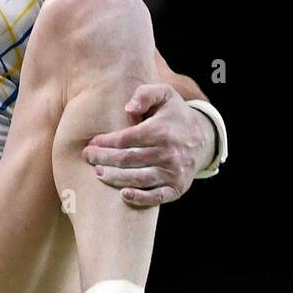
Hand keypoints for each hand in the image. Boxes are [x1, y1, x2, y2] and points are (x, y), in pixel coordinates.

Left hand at [81, 84, 214, 206]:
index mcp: (162, 130)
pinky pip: (157, 197)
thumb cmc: (174, 115)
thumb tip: (128, 108)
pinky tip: (123, 195)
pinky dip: (140, 198)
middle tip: (88, 158)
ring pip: (138, 179)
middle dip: (104, 159)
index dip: (105, 142)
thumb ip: (145, 94)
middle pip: (128, 159)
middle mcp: (168, 153)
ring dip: (114, 178)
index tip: (92, 143)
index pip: (126, 139)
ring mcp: (173, 172)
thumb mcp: (165, 94)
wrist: (203, 138)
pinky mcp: (177, 188)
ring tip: (98, 173)